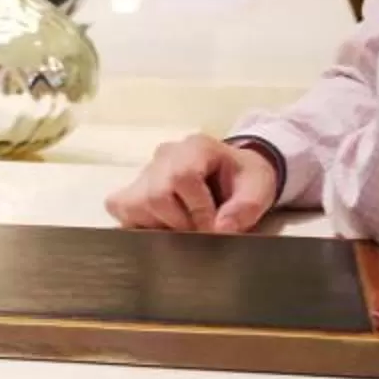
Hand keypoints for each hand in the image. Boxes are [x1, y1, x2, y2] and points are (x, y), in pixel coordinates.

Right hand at [105, 134, 277, 234]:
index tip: (214, 229)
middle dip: (179, 222)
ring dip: (160, 225)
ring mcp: (146, 171)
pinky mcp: (134, 187)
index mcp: (196, 147)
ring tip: (183, 226)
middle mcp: (165, 155)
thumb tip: (220, 230)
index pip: (182, 177)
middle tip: (200, 231)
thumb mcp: (259, 190)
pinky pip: (119, 206)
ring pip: (134, 203)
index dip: (197, 210)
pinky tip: (161, 225)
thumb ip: (245, 209)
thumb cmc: (245, 179)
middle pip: (155, 194)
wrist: (235, 174)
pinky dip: (137, 222)